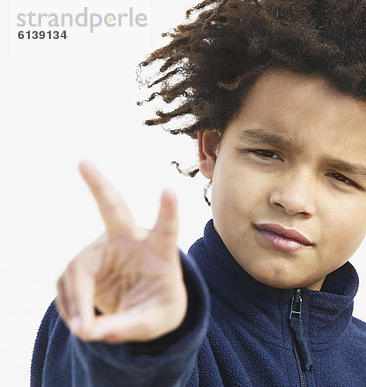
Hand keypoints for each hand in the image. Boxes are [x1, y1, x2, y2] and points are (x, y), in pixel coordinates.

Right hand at [55, 160, 186, 343]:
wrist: (147, 305)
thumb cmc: (160, 307)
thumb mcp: (155, 322)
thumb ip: (127, 327)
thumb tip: (89, 331)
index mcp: (160, 250)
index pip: (167, 228)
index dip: (168, 211)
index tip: (171, 189)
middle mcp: (130, 241)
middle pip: (113, 209)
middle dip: (98, 185)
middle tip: (83, 162)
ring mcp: (104, 247)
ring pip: (78, 269)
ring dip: (77, 303)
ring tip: (86, 330)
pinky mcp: (85, 261)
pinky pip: (67, 283)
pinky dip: (70, 308)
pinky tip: (81, 321)